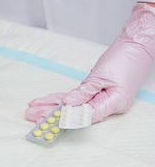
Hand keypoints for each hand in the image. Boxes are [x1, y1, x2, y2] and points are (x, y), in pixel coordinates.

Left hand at [26, 3, 154, 123]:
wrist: (134, 47)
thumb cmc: (123, 60)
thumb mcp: (101, 76)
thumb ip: (84, 92)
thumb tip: (68, 104)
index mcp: (113, 103)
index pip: (86, 115)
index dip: (67, 118)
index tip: (49, 119)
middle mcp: (106, 105)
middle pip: (74, 112)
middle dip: (52, 114)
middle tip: (31, 115)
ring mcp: (101, 99)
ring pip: (72, 105)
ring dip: (52, 107)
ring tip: (33, 110)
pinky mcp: (95, 92)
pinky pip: (76, 98)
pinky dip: (61, 99)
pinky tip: (47, 102)